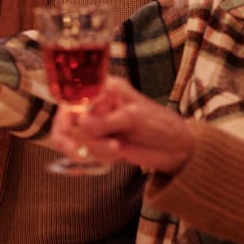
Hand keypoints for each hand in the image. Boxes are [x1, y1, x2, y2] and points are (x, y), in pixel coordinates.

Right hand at [48, 77, 193, 173]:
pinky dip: (100, 156)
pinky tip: (118, 155)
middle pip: (66, 119)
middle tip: (78, 152)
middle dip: (70, 138)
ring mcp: (98, 124)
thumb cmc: (160, 124)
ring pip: (76, 138)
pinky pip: (87, 151)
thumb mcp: (133, 117)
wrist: (176, 149)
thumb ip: (105, 121)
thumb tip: (80, 125)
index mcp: (104, 88)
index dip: (66, 110)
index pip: (73, 95)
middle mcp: (97, 105)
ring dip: (94, 148)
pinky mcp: (101, 142)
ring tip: (117, 149)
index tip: (69, 127)